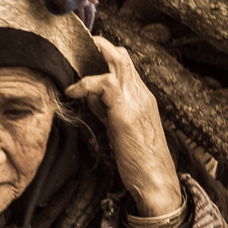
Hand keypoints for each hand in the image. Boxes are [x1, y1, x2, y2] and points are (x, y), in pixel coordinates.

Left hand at [65, 36, 181, 216]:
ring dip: (94, 56)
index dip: (104, 59)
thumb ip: (108, 110)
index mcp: (142, 98)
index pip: (125, 67)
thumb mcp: (120, 129)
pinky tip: (73, 91)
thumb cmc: (138, 161)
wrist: (156, 182)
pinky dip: (85, 84)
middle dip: (99, 47)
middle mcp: (142, 94)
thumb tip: (90, 98)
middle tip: (77, 45)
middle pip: (123, 57)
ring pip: (117, 61)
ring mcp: (136, 100)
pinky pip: (104, 84)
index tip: (83, 59)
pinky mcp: (126, 111)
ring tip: (71, 58)